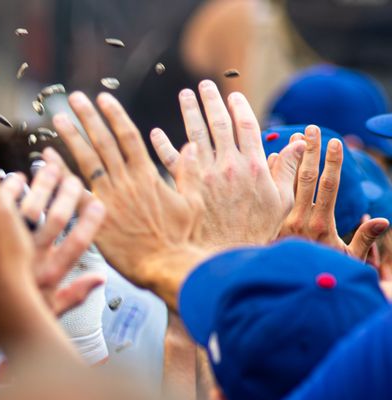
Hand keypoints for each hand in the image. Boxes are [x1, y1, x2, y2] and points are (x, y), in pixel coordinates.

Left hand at [7, 153, 107, 317]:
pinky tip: (17, 179)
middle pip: (56, 219)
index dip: (91, 222)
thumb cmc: (9, 312)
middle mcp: (29, 259)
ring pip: (30, 207)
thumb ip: (75, 294)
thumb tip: (99, 280)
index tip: (97, 203)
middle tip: (72, 178)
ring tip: (50, 168)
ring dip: (43, 183)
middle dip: (68, 193)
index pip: (79, 244)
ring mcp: (6, 246)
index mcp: (48, 275)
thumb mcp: (47, 309)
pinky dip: (10, 187)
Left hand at [54, 92, 204, 306]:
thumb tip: (192, 147)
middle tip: (73, 98)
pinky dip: (58, 174)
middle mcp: (125, 182)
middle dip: (88, 117)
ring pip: (86, 161)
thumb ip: (189, 173)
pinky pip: (72, 193)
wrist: (165, 267)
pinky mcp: (94, 220)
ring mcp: (107, 200)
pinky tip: (44, 159)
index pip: (128, 136)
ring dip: (71, 137)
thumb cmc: (181, 239)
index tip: (103, 98)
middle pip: (103, 142)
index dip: (114, 115)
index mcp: (148, 175)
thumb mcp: (192, 202)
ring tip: (58, 118)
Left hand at [154, 81, 298, 247]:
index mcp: (254, 164)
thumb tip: (299, 143)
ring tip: (184, 95)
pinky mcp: (186, 190)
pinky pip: (172, 163)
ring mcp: (205, 177)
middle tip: (203, 86)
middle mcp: (229, 166)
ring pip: (196, 136)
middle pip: (218, 124)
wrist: (228, 257)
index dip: (239, 107)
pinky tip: (155, 133)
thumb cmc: (256, 232)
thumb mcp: (281, 200)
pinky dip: (164, 146)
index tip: (232, 94)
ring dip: (189, 113)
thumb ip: (288, 170)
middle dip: (211, 101)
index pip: (246, 126)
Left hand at [275, 126, 389, 260]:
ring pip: (283, 182)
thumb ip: (364, 240)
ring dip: (289, 157)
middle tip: (312, 128)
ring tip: (294, 137)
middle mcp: (297, 219)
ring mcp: (278, 220)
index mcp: (319, 224)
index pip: (327, 186)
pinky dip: (271, 173)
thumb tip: (381, 220)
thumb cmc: (320, 272)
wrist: (281, 287)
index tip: (335, 142)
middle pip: (304, 177)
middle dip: (310, 150)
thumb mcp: (346, 260)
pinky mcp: (266, 222)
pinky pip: (268, 192)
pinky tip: (273, 156)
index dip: (333, 163)